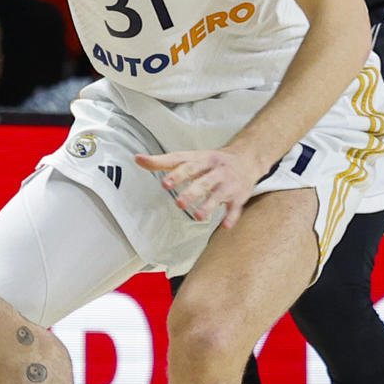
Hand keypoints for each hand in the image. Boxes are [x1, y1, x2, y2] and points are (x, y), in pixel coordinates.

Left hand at [135, 145, 269, 229]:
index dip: (177, 175)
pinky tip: (225, 226)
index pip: (187, 166)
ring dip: (209, 206)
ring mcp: (228, 184)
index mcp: (202, 160)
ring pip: (219, 195)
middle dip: (192, 192)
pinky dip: (231, 217)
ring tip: (198, 216)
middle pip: (203, 181)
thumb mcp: (189, 157)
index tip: (165, 184)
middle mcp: (216, 171)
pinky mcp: (238, 196)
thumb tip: (137, 159)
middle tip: (180, 204)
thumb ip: (163, 161)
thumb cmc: (210, 161)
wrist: (246, 159)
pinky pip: (235, 208)